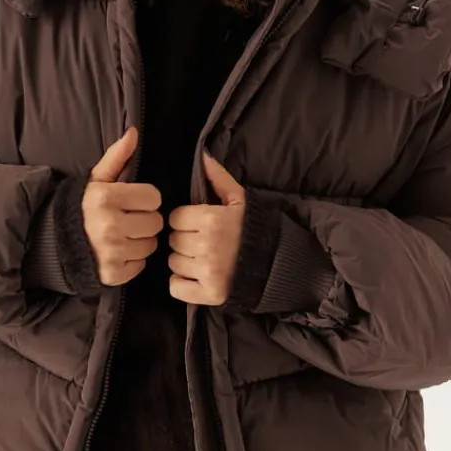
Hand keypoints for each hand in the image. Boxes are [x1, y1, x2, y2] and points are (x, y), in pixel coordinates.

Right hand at [82, 127, 162, 286]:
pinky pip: (141, 264)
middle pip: (155, 222)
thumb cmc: (81, 208)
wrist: (54, 243)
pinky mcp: (113, 274)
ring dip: (141, 240)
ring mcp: (112, 252)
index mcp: (105, 198)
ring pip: (151, 244)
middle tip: (128, 219)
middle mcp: (109, 225)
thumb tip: (134, 132)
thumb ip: (117, 157)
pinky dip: (133, 259)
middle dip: (144, 219)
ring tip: (123, 235)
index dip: (145, 199)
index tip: (132, 201)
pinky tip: (118, 252)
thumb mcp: (96, 180)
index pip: (153, 197)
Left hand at [167, 151, 245, 305]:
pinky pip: (175, 287)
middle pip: (173, 241)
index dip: (186, 221)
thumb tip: (203, 156)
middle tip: (203, 243)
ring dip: (184, 262)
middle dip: (185, 241)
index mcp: (211, 219)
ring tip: (204, 259)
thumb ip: (218, 177)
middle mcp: (207, 245)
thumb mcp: (239, 199)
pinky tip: (198, 277)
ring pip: (174, 263)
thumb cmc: (253, 228)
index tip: (200, 225)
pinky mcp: (209, 294)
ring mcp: (208, 271)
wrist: (276, 262)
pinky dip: (182, 284)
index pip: (175, 218)